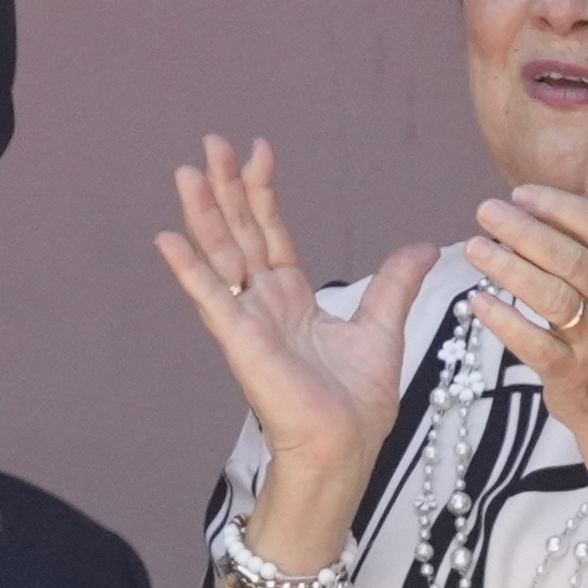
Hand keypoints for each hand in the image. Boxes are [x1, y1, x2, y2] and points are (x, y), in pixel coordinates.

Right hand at [154, 137, 439, 530]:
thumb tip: (420, 246)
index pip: (270, 233)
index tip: (258, 151)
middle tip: (211, 143)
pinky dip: (188, 268)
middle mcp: (260, 303)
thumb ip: (393, 284)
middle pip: (238, 232)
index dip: (262, 192)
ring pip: (220, 254)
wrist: (345, 445)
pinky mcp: (237, 340)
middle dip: (224, 187)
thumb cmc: (356, 401)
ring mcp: (244, 319)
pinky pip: (209, 297)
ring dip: (202, 213)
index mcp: (291, 298)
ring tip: (186, 171)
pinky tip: (168, 237)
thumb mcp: (381, 327)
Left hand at [461, 154, 587, 467]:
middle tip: (484, 211)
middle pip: (571, 258)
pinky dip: (504, 320)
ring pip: (552, 296)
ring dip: (509, 269)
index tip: (519, 193)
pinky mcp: (571, 374)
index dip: (560, 206)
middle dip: (525, 231)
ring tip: (473, 249)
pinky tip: (477, 302)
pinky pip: (534, 343)